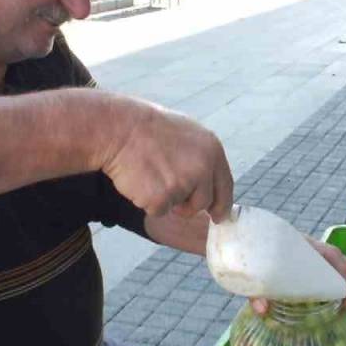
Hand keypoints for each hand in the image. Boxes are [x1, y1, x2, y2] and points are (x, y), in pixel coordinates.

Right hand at [101, 101, 233, 222]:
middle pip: (204, 202)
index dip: (221, 204)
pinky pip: (158, 210)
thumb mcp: (186, 135)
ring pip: (181, 208)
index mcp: (212, 150)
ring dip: (167, 200)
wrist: (120, 129)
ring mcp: (185, 184)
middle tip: (168, 191)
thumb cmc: (148, 129)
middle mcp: (203, 168)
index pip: (225, 186)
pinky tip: (140, 180)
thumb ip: (202, 158)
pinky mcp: (163, 198)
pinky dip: (147, 201)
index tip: (218, 216)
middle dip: (189, 206)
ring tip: (151, 175)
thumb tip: (209, 182)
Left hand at [250, 237, 345, 314]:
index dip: (342, 274)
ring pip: (340, 268)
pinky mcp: (311, 265)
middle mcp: (310, 248)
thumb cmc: (247, 254)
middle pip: (340, 263)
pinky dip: (344, 287)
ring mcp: (312, 256)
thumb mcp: (250, 273)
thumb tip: (261, 309)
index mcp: (300, 244)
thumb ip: (254, 290)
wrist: (239, 238)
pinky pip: (332, 273)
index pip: (330, 255)